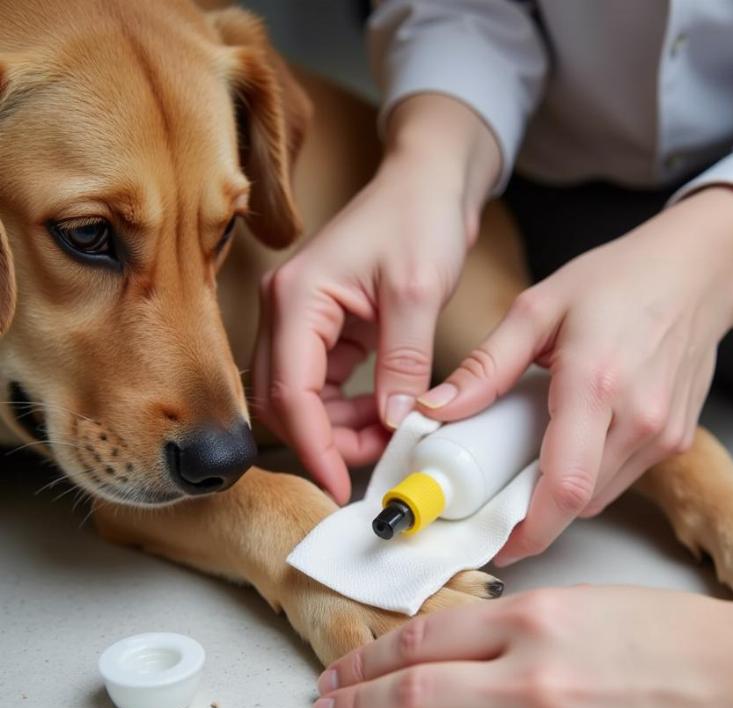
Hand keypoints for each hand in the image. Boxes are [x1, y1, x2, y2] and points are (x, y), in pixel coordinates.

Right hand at [253, 95, 498, 502]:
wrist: (430, 181)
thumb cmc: (420, 216)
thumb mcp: (418, 292)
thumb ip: (404, 363)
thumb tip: (396, 423)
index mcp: (298, 298)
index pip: (290, 391)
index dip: (315, 446)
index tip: (341, 485)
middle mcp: (289, 310)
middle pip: (286, 401)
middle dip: (328, 439)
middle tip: (378, 458)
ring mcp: (305, 320)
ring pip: (305, 398)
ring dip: (341, 427)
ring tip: (392, 435)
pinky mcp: (328, 328)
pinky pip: (327, 384)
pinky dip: (351, 408)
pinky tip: (386, 414)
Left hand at [312, 584, 732, 707]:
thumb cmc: (679, 637)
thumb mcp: (586, 604)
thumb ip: (515, 626)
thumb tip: (455, 651)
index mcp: (532, 620)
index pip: (419, 640)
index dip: (367, 659)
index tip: (341, 672)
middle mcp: (531, 682)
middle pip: (409, 697)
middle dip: (352, 707)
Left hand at [416, 187, 732, 562]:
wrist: (697, 273)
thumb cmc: (619, 280)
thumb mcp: (537, 309)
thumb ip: (486, 366)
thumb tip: (437, 410)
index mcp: (596, 384)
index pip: (565, 486)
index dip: (529, 530)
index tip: (495, 543)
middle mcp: (639, 419)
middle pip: (579, 502)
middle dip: (534, 515)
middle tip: (496, 501)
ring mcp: (664, 435)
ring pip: (600, 496)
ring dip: (561, 496)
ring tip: (529, 467)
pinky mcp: (676, 440)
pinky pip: (622, 478)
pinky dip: (589, 476)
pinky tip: (571, 445)